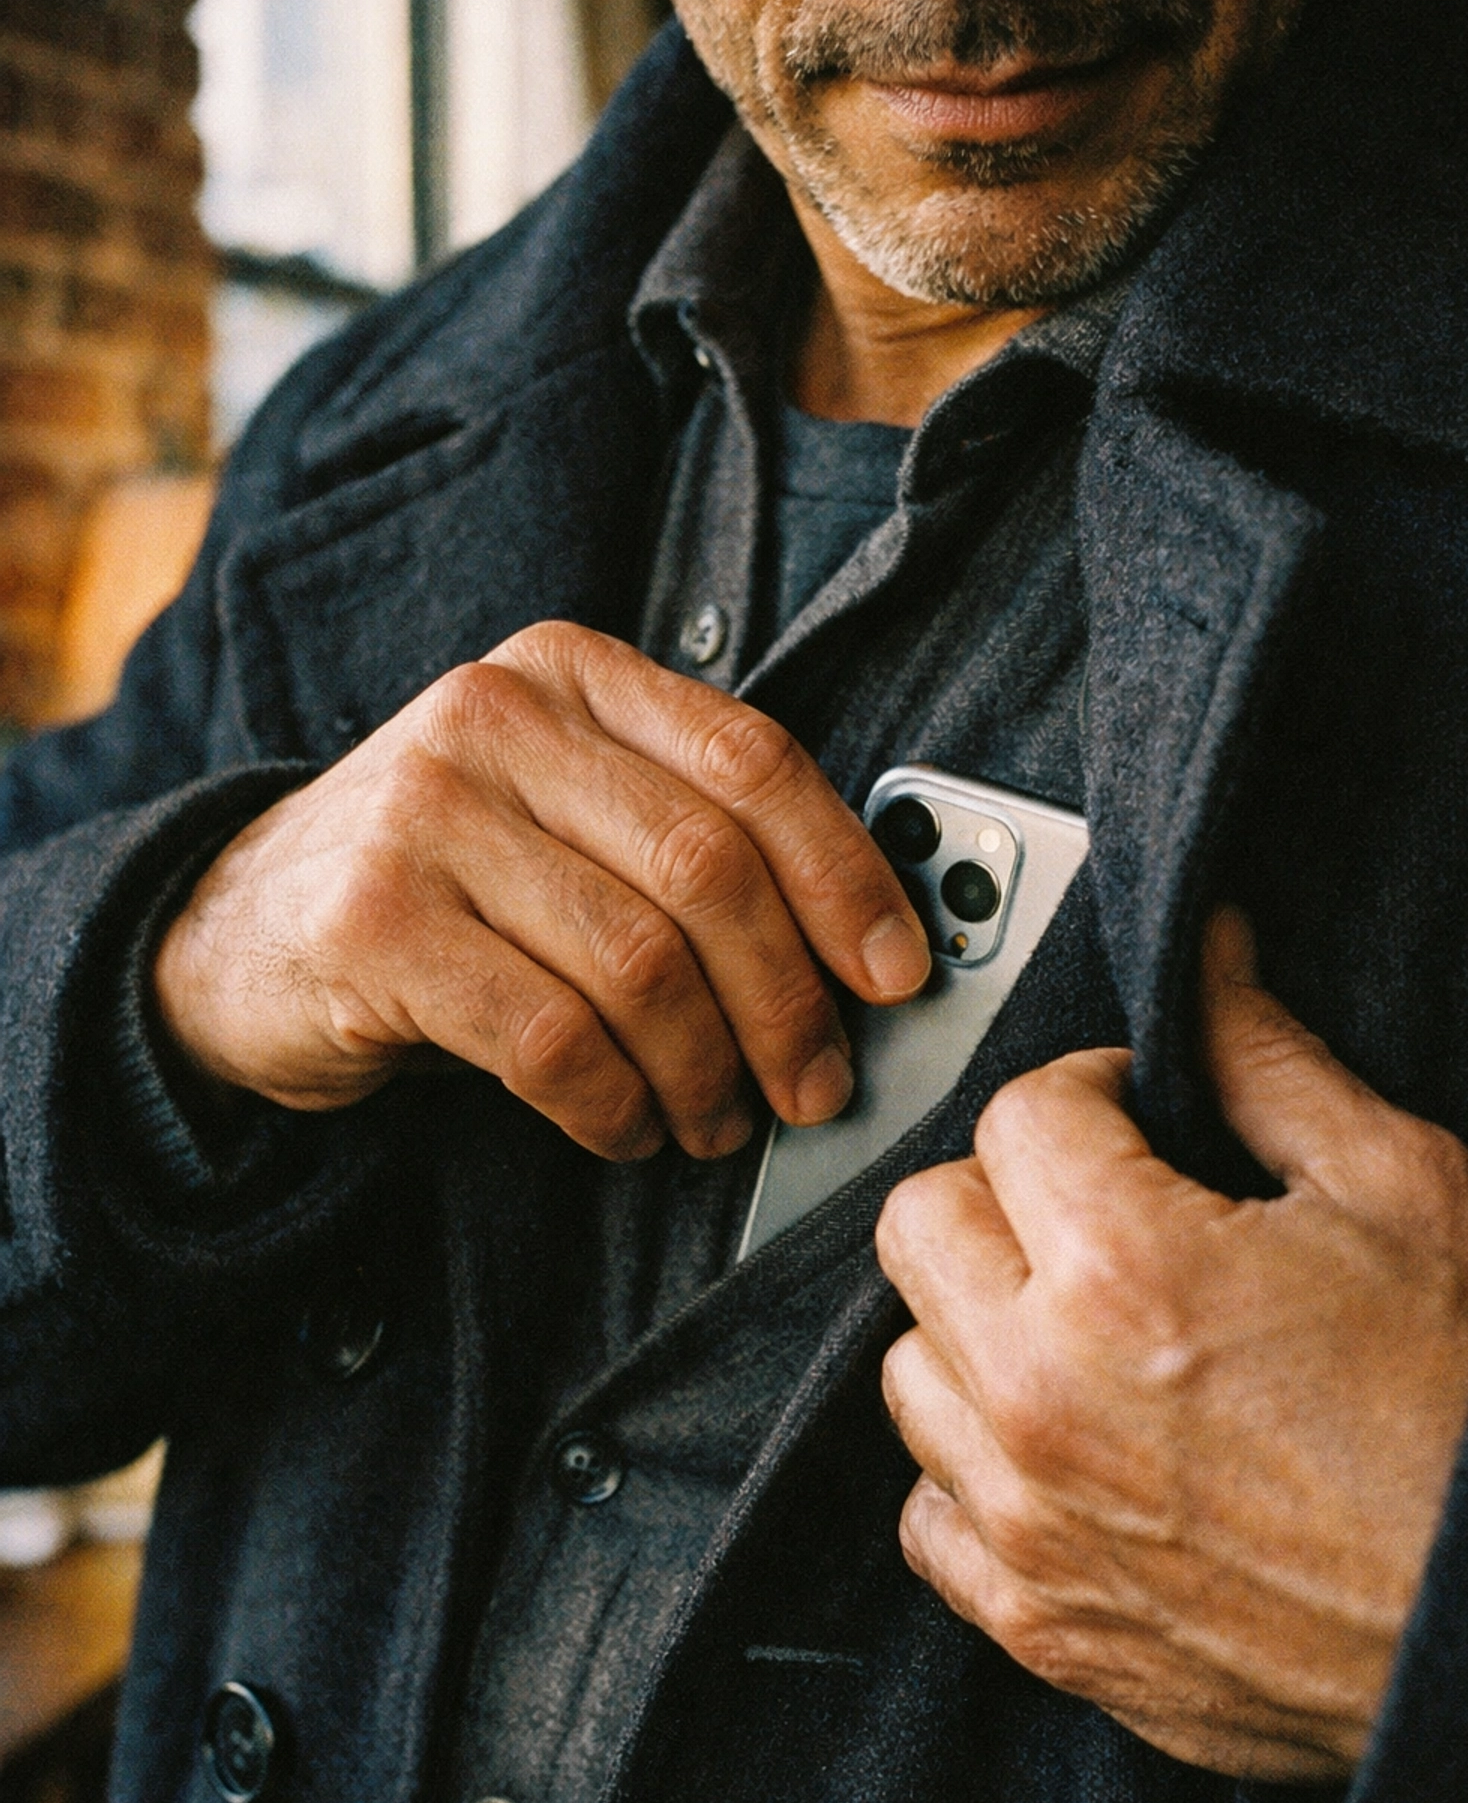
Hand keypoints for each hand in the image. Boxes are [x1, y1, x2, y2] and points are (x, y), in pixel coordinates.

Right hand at [154, 621, 929, 1157]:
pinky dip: (613, 1108)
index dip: (844, 875)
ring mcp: (423, 815)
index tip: (896, 972)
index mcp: (567, 673)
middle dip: (788, 1002)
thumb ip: (682, 837)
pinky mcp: (374, 925)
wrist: (235, 931)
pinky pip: (553, 1041)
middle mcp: (493, 718)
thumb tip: (859, 949)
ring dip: (704, 1073)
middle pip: (707, 869)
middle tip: (816, 1086)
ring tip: (716, 1122)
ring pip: (638, 965)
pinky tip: (625, 1129)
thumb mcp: (558, 816)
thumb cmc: (441, 884)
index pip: (751, 761)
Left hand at [875, 908, 1467, 1782]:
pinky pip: (927, 1512)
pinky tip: (1065, 1449)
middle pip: (919, 1224)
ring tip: (1079, 1330)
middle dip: (1001, 1192)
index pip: (1014, 1114)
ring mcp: (1027, 1515)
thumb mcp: (1401, 1195)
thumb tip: (1204, 958)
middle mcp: (1043, 1392)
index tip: (1134, 1119)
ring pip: (906, 1364)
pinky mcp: (1034, 1619)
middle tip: (1091, 1209)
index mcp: (1127, 1268)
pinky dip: (976, 1473)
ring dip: (976, 1327)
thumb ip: (1270, 1063)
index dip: (1086, 1092)